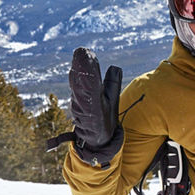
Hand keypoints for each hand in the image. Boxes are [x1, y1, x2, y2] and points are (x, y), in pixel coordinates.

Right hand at [68, 47, 123, 166]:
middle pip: (79, 80)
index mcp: (88, 93)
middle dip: (81, 66)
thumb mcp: (110, 97)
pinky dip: (86, 91)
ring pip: (80, 89)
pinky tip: (87, 80)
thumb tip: (114, 67)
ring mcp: (85, 108)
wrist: (102, 142)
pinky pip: (88, 101)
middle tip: (81, 52)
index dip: (84, 64)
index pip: (84, 76)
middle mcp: (83, 99)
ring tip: (82, 60)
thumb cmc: (104, 120)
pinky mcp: (91, 116)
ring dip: (81, 75)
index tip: (83, 51)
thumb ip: (112, 82)